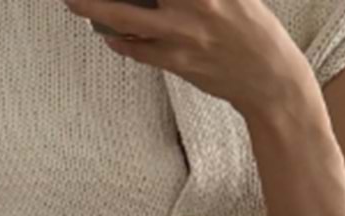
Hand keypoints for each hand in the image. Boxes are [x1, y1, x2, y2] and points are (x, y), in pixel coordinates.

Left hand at [62, 0, 309, 120]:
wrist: (271, 79)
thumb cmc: (251, 28)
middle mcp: (195, 2)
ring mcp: (184, 34)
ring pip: (126, 18)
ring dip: (94, 9)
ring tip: (73, 1)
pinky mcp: (179, 63)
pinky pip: (139, 50)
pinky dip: (120, 41)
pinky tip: (107, 34)